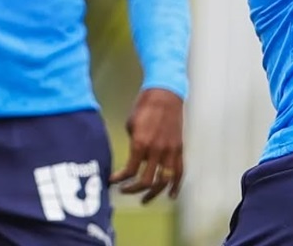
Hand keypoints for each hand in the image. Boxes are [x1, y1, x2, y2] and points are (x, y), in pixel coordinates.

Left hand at [109, 88, 183, 203]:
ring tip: (145, 200)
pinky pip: (180, 172)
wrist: (165, 93)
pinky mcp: (180, 149)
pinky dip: (176, 186)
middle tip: (124, 191)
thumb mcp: (131, 124)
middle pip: (146, 181)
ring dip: (153, 194)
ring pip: (164, 181)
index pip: (129, 171)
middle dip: (133, 190)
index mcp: (141, 143)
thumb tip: (134, 159)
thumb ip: (134, 144)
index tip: (112, 181)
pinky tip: (170, 195)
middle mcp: (156, 150)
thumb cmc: (144, 106)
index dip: (119, 179)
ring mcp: (170, 151)